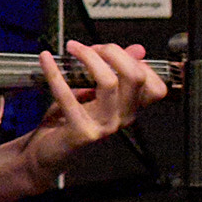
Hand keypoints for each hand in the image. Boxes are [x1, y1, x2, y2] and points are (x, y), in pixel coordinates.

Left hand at [13, 42, 170, 177]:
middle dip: (113, 52)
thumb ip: (115, 71)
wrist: (47, 154)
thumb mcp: (93, 92)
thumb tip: (138, 49)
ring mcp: (104, 127)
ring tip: (72, 47)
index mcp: (129, 109)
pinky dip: (54, 73)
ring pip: (109, 82)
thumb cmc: (69, 120)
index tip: (110, 52)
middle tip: (90, 47)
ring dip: (89, 58)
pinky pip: (68, 95)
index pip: (155, 87)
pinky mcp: (81, 132)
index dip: (136, 62)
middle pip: (135, 77)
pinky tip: (46, 58)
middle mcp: (122, 118)